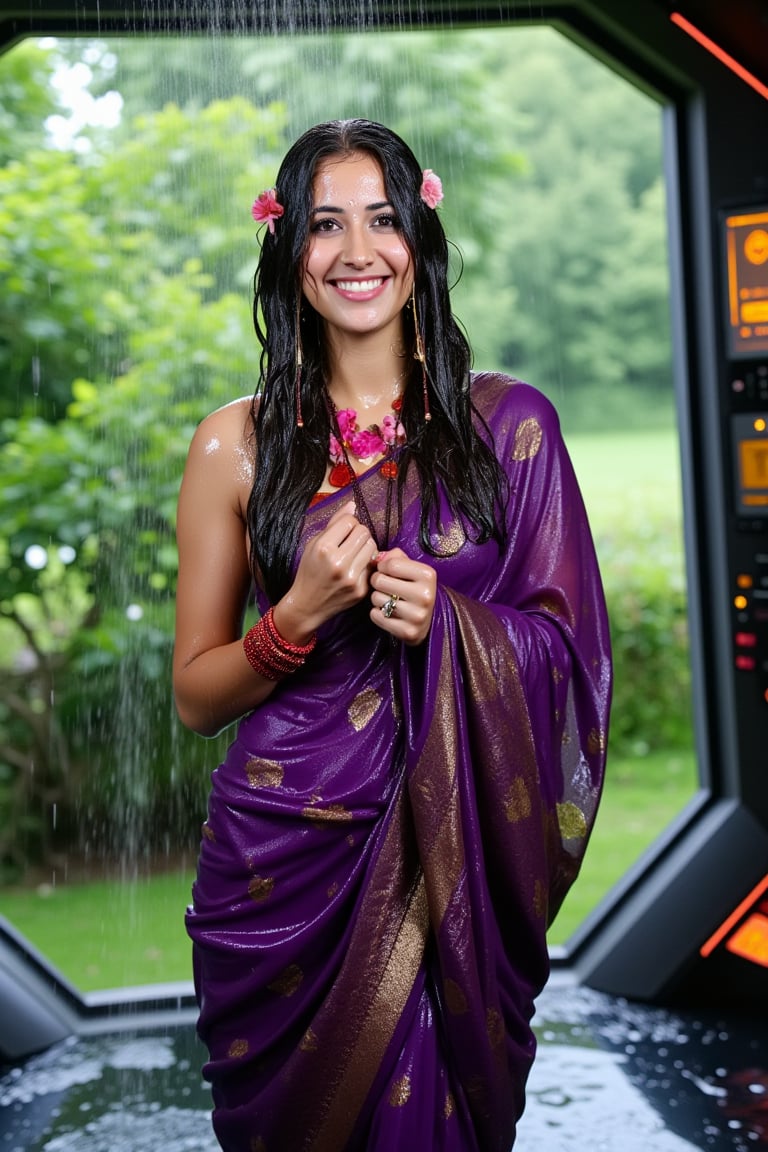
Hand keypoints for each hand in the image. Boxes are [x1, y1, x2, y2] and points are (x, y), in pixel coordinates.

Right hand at [274, 501, 377, 641]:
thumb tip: (352, 505)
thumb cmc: (309, 570)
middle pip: (364, 533)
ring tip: (353, 553)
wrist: (308, 605)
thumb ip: (334, 524)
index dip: (347, 524)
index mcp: (323, 548)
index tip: (342, 532)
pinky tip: (354, 569)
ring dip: (365, 547)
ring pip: (372, 547)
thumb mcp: (314, 544)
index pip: (350, 522)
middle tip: (350, 542)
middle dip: (358, 534)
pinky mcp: (361, 590)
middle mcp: (338, 563)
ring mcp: (351, 578)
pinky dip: (365, 564)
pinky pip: (372, 566)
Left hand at [370, 548, 436, 645]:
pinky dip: (377, 613)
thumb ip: (394, 557)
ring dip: (377, 598)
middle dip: (377, 581)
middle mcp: (425, 595)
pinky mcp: (408, 632)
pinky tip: (388, 613)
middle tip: (385, 586)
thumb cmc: (414, 588)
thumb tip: (375, 557)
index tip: (386, 571)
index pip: (390, 564)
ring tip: (388, 599)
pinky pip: (376, 616)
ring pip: (376, 598)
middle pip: (380, 580)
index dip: (382, 566)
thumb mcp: (411, 568)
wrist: (428, 620)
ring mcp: (417, 615)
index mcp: (428, 575)